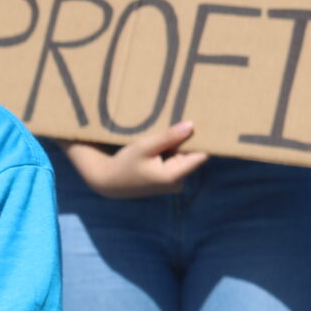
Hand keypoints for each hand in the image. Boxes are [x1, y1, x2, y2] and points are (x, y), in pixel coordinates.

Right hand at [64, 122, 209, 197]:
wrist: (109, 182)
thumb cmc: (125, 163)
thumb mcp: (144, 147)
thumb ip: (168, 137)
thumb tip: (192, 125)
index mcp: (173, 177)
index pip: (199, 155)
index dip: (201, 141)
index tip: (200, 126)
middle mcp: (178, 183)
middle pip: (192, 156)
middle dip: (185, 143)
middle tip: (176, 128)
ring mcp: (174, 184)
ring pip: (184, 158)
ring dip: (176, 148)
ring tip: (163, 140)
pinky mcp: (170, 182)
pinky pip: (177, 163)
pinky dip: (171, 155)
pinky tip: (159, 149)